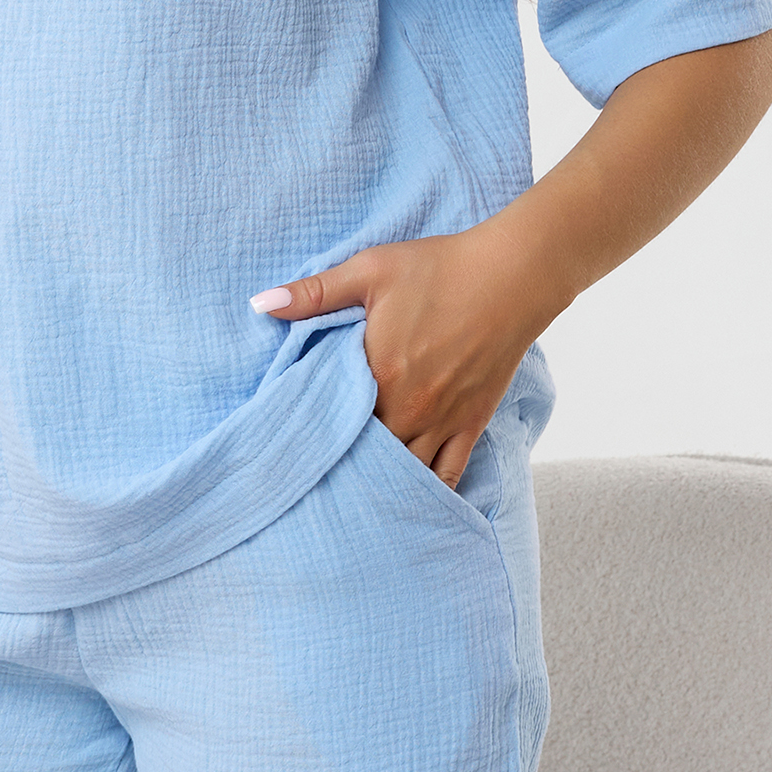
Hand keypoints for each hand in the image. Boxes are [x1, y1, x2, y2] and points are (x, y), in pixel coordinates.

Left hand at [250, 220, 561, 488]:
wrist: (511, 276)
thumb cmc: (439, 268)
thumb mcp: (370, 269)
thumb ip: (314, 293)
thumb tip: (260, 303)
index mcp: (377, 373)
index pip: (331, 422)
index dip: (311, 436)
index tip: (291, 445)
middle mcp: (409, 408)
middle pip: (365, 456)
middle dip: (341, 466)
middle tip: (316, 476)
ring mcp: (442, 421)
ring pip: (404, 473)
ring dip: (379, 483)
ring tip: (353, 494)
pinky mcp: (471, 424)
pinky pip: (448, 475)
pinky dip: (427, 492)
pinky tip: (407, 503)